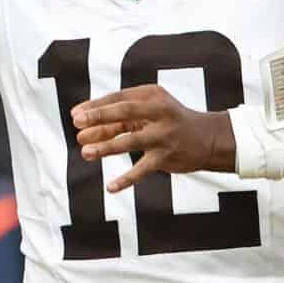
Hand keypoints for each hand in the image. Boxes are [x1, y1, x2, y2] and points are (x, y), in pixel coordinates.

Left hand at [71, 85, 235, 191]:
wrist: (208, 139)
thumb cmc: (170, 123)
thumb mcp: (149, 112)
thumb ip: (119, 118)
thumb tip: (84, 126)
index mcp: (152, 96)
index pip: (118, 98)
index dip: (95, 106)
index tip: (75, 116)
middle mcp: (159, 112)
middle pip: (124, 113)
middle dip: (99, 118)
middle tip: (78, 125)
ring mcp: (164, 135)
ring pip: (130, 141)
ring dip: (106, 147)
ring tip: (86, 152)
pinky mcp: (167, 157)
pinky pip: (142, 169)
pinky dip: (126, 179)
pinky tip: (111, 187)